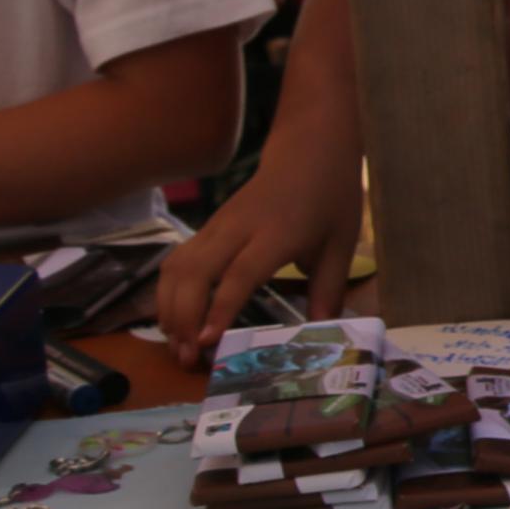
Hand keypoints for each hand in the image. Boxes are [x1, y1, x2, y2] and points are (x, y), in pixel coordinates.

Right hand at [156, 167, 361, 363]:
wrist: (309, 149)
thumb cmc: (329, 198)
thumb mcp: (341, 244)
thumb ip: (329, 290)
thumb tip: (321, 334)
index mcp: (277, 233)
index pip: (240, 273)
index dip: (220, 308)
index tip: (206, 342)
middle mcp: (238, 229)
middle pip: (195, 272)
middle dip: (184, 318)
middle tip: (188, 359)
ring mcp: (217, 226)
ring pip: (177, 267)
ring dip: (169, 308)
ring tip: (177, 346)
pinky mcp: (207, 228)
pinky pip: (176, 260)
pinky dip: (168, 292)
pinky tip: (174, 320)